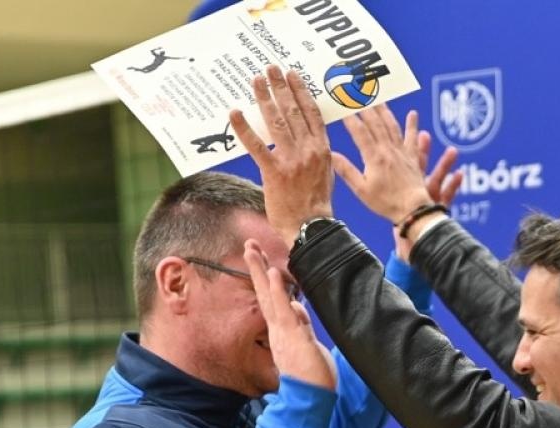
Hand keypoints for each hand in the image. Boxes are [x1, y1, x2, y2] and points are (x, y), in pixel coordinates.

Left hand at [229, 66, 335, 243]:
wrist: (309, 227)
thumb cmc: (315, 204)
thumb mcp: (324, 173)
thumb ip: (316, 153)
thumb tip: (307, 137)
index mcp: (322, 149)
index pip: (312, 112)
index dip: (301, 91)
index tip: (293, 75)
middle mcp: (308, 150)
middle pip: (293, 110)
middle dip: (281, 87)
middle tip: (271, 69)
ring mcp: (292, 160)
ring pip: (277, 122)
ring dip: (265, 98)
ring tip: (256, 81)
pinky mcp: (274, 172)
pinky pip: (257, 146)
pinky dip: (245, 128)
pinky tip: (235, 113)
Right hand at [244, 240, 335, 391]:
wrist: (312, 403)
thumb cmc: (313, 379)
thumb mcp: (308, 346)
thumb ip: (301, 326)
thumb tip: (297, 307)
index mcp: (281, 333)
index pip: (272, 301)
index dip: (267, 280)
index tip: (265, 262)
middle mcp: (278, 331)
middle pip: (264, 294)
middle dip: (256, 268)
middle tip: (248, 245)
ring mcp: (283, 334)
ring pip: (269, 297)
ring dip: (261, 272)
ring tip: (253, 249)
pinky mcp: (292, 338)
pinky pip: (283, 311)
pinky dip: (276, 291)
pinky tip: (272, 273)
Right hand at [334, 105, 461, 256]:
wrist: (412, 209)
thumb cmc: (385, 202)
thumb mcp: (361, 190)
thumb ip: (346, 171)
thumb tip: (330, 154)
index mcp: (373, 157)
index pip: (359, 131)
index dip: (350, 118)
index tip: (342, 107)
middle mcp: (388, 150)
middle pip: (376, 123)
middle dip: (365, 107)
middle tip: (359, 93)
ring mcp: (401, 152)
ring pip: (392, 125)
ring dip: (384, 110)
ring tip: (378, 98)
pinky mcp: (413, 157)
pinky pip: (412, 138)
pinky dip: (412, 125)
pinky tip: (413, 114)